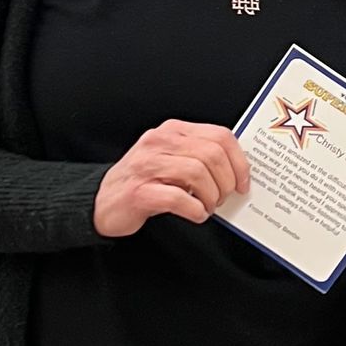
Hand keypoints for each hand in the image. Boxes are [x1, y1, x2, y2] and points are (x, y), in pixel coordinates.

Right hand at [94, 120, 250, 236]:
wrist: (102, 202)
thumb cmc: (142, 181)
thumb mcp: (171, 159)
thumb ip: (199, 156)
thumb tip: (236, 170)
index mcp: (172, 131)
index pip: (219, 135)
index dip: (239, 161)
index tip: (243, 181)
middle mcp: (159, 143)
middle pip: (212, 154)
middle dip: (226, 181)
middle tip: (223, 198)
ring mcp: (147, 166)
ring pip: (197, 173)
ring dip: (211, 196)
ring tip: (207, 207)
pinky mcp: (139, 192)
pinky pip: (178, 198)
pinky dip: (194, 210)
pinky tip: (196, 214)